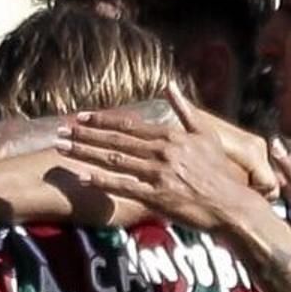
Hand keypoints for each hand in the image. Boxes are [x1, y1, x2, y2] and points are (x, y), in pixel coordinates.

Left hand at [55, 94, 278, 235]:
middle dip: (84, 135)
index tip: (80, 117)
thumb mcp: (206, 135)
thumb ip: (185, 110)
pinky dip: (101, 181)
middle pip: (115, 140)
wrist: (231, 205)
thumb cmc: (219, 172)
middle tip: (59, 130)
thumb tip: (171, 86)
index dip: (101, 121)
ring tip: (61, 148)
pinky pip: (123, 187)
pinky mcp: (157, 196)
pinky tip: (81, 177)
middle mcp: (162, 151)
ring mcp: (158, 174)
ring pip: (114, 160)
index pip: (129, 126)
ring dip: (84, 153)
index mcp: (171, 136)